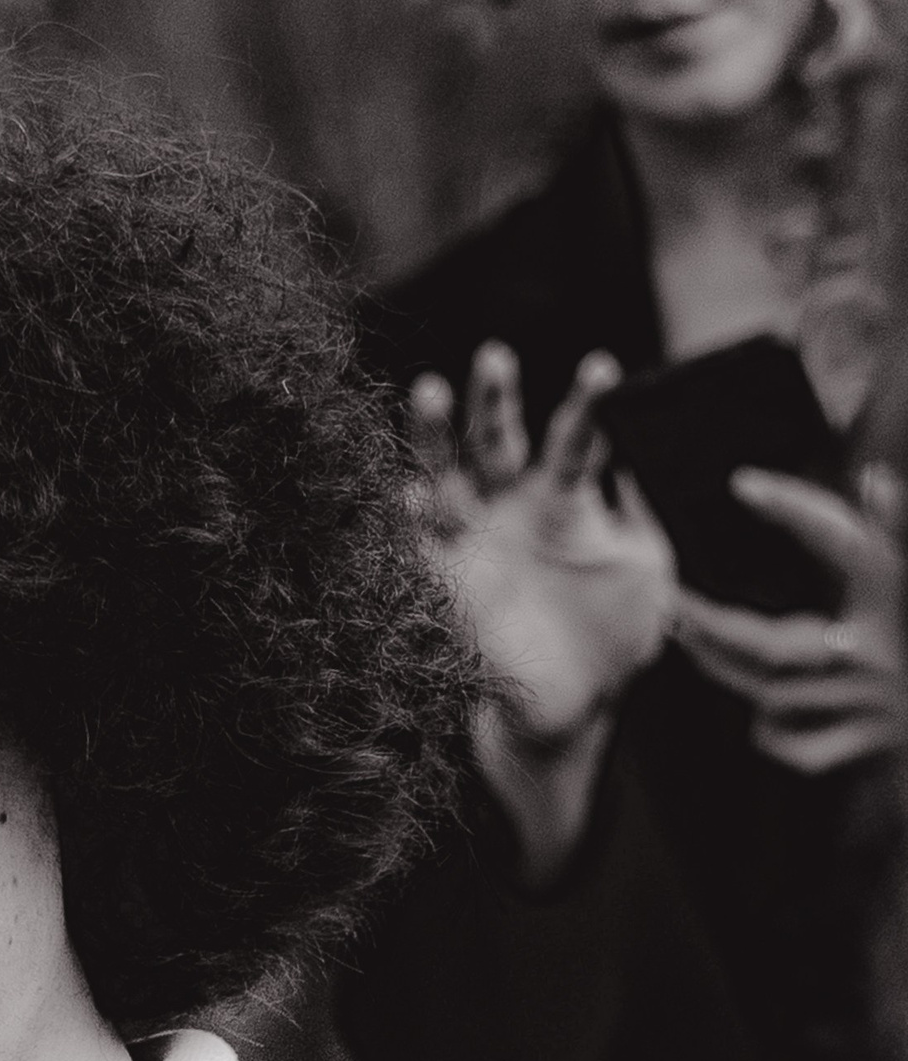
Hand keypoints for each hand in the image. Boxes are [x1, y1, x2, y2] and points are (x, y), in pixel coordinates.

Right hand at [409, 342, 676, 747]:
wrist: (571, 706)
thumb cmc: (614, 636)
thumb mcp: (648, 570)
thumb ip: (647, 515)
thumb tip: (650, 461)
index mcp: (564, 499)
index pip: (576, 438)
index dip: (587, 404)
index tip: (603, 368)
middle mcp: (511, 508)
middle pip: (497, 438)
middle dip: (493, 399)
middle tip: (495, 354)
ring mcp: (473, 540)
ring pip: (446, 473)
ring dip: (436, 434)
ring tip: (432, 389)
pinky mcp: (445, 580)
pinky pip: (419, 543)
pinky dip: (411, 519)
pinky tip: (410, 495)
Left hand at [673, 464, 904, 775]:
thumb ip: (894, 526)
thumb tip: (874, 479)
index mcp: (895, 594)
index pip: (843, 540)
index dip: (797, 508)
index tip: (744, 484)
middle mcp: (882, 649)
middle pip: (776, 645)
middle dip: (714, 626)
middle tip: (672, 603)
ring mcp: (876, 704)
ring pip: (776, 694)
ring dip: (726, 669)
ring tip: (689, 640)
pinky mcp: (872, 742)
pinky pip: (803, 748)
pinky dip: (773, 731)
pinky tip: (756, 705)